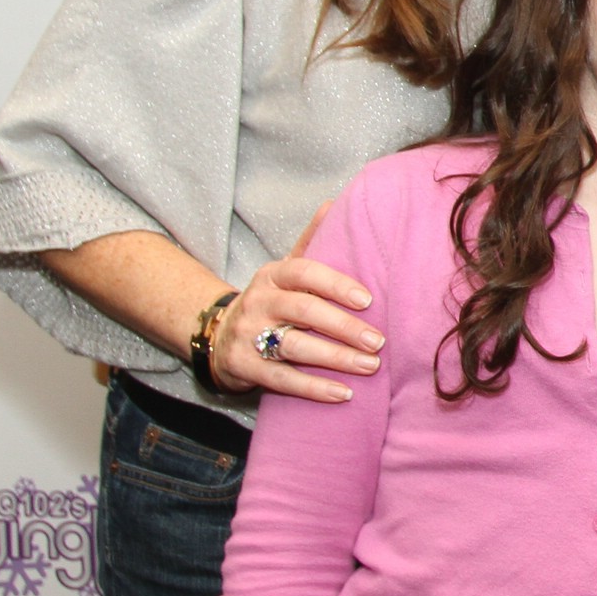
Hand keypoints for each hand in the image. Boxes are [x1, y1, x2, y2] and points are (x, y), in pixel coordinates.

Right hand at [210, 203, 381, 401]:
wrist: (217, 336)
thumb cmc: (271, 301)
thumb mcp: (285, 270)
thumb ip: (312, 242)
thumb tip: (336, 202)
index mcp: (272, 274)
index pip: (304, 272)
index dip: (336, 284)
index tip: (368, 299)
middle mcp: (258, 301)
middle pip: (303, 311)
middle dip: (344, 327)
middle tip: (379, 341)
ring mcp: (247, 335)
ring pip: (293, 346)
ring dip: (335, 358)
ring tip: (370, 366)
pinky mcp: (243, 367)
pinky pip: (281, 379)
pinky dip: (313, 388)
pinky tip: (343, 393)